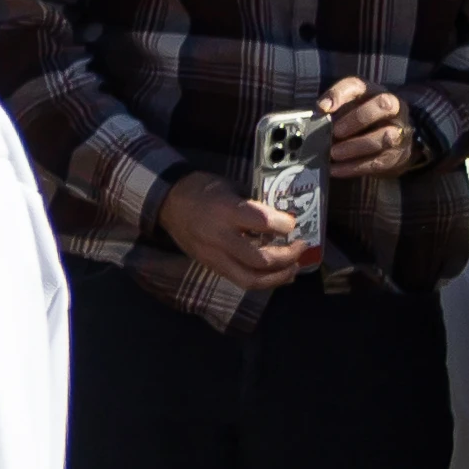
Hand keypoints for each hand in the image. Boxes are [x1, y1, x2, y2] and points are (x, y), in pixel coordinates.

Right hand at [157, 170, 318, 290]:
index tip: (294, 223)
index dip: (285, 225)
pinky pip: (241, 280)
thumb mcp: (230, 187)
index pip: (262, 222)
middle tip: (300, 247)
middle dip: (288, 257)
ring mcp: (213, 256)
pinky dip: (264, 281)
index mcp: (224, 211)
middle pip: (260, 259)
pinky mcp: (211, 266)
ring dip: (278, 277)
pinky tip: (277, 274)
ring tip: (293, 268)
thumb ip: (255, 205)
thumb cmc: (203, 190)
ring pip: (251, 279)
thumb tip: (283, 219)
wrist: (168, 203)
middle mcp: (219, 237)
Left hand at [317, 75, 414, 179]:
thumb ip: (334, 106)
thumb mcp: (349, 107)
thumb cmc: (363, 119)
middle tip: (335, 132)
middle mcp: (394, 109)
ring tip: (333, 153)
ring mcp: (400, 132)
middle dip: (358, 118)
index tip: (323, 108)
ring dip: (355, 146)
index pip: (358, 85)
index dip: (339, 95)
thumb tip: (320, 111)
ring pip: (385, 136)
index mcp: (375, 92)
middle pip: (384, 105)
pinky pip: (378, 162)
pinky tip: (336, 169)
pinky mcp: (397, 156)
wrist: (395, 141)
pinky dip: (354, 167)